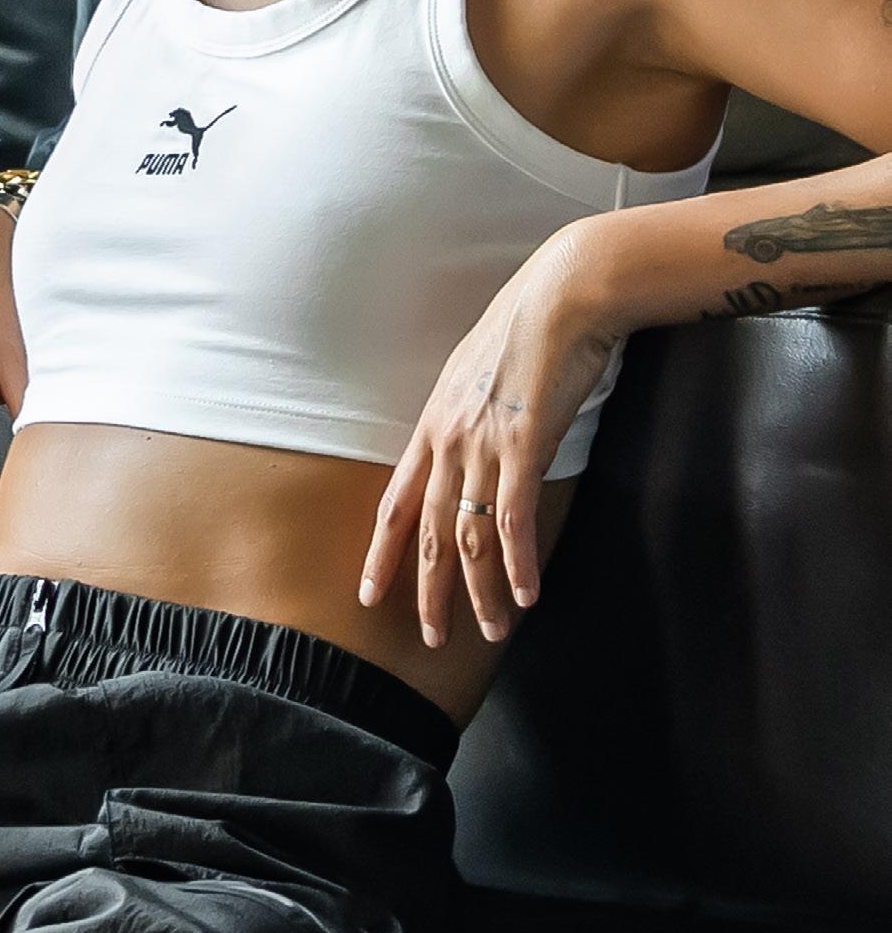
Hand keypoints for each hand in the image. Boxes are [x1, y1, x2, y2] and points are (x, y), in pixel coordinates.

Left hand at [360, 228, 619, 646]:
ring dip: (479, 590)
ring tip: (487, 632)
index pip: (395, 503)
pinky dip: (517, 562)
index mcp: (433, 426)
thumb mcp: (478, 378)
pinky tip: (525, 596)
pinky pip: (512, 517)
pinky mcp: (523, 445)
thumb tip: (472, 448)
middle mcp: (448, 440)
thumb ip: (468, 418)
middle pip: (426, 532)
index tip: (369, 593)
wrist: (563, 295)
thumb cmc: (527, 332)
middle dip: (427, 591)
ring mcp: (482, 444)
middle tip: (430, 637)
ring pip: (469, 535)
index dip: (380, 553)